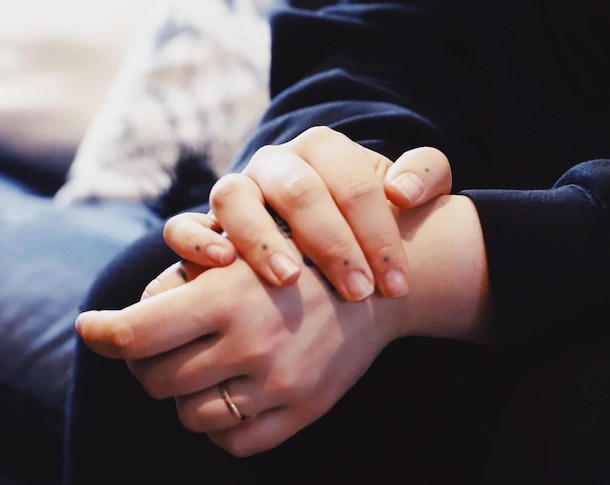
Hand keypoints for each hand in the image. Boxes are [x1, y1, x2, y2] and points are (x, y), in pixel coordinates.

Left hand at [77, 255, 391, 456]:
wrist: (368, 287)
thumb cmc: (291, 261)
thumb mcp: (237, 254)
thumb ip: (178, 282)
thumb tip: (118, 326)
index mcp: (227, 297)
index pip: (137, 333)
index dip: (103, 333)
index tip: (91, 327)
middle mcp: (250, 345)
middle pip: (155, 379)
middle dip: (144, 362)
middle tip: (154, 346)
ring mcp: (277, 386)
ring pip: (189, 415)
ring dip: (182, 394)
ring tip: (198, 367)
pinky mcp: (301, 413)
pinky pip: (232, 441)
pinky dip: (218, 424)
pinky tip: (227, 394)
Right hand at [163, 126, 451, 301]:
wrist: (331, 241)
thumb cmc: (371, 220)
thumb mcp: (408, 194)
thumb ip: (425, 176)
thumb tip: (402, 193)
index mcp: (325, 148)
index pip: (354, 181)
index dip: (379, 233)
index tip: (397, 284)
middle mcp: (276, 163)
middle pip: (297, 189)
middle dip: (331, 243)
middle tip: (358, 292)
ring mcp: (237, 191)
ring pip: (233, 197)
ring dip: (261, 238)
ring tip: (290, 279)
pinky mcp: (205, 226)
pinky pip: (184, 225)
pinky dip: (195, 240)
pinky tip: (223, 263)